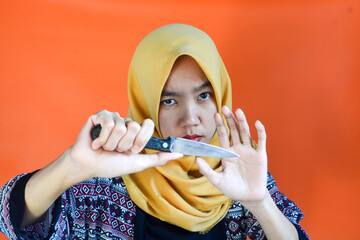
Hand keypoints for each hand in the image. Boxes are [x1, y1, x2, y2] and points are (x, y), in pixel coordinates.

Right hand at [68, 110, 182, 181]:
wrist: (89, 166)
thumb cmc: (110, 165)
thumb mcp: (138, 163)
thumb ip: (159, 158)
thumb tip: (179, 153)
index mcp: (135, 132)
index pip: (147, 125)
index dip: (140, 140)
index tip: (132, 150)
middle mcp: (125, 123)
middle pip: (134, 127)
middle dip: (124, 144)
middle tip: (116, 150)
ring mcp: (112, 118)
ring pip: (120, 127)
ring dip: (111, 144)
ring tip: (105, 148)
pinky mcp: (99, 116)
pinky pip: (107, 123)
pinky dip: (101, 138)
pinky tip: (96, 143)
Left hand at [197, 106, 267, 204]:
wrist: (249, 197)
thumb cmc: (233, 189)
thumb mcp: (217, 180)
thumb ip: (207, 170)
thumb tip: (197, 159)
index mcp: (227, 153)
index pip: (223, 135)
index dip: (219, 125)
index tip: (215, 114)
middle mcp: (238, 149)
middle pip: (233, 130)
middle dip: (229, 119)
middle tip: (224, 107)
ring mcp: (249, 151)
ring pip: (245, 133)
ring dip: (242, 122)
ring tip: (238, 111)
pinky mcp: (260, 155)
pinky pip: (261, 141)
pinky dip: (260, 132)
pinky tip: (257, 123)